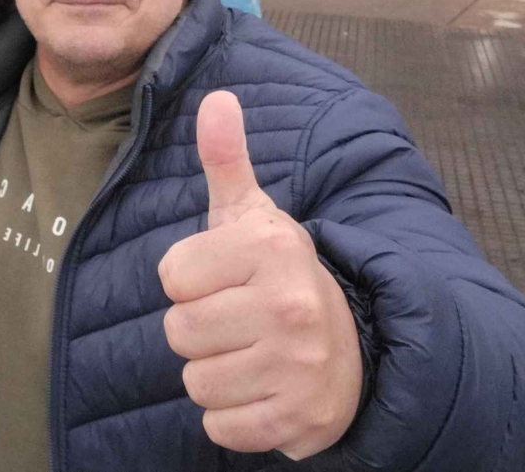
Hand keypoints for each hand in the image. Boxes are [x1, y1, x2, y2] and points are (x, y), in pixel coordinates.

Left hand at [159, 90, 362, 459]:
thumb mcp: (254, 215)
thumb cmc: (279, 276)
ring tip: (249, 354)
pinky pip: (218, 426)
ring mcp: (297, 367)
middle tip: (237, 320)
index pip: (172, 276)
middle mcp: (289, 305)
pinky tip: (260, 390)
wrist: (352, 350)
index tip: (224, 278)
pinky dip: (231, 416)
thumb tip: (216, 98)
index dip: (189, 280)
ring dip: (213, 373)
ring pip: (195, 381)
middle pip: (178, 332)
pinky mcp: (297, 421)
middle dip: (198, 329)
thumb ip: (226, 160)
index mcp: (272, 249)